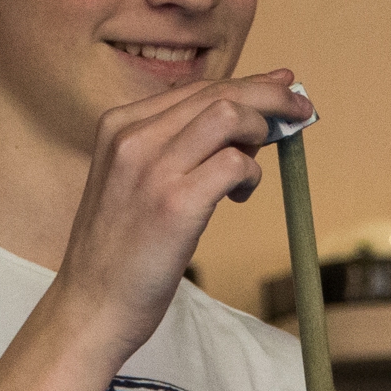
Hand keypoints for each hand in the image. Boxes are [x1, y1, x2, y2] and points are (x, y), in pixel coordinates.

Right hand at [47, 72, 314, 363]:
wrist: (89, 307)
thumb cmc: (117, 253)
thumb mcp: (130, 182)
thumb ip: (169, 149)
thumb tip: (240, 125)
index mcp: (118, 127)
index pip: (194, 89)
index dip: (245, 84)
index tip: (279, 86)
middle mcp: (132, 138)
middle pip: (217, 93)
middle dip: (269, 96)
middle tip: (300, 108)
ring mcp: (153, 169)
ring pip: (229, 115)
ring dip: (262, 129)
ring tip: (260, 158)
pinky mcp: (176, 204)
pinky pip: (234, 163)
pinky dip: (251, 173)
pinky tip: (241, 194)